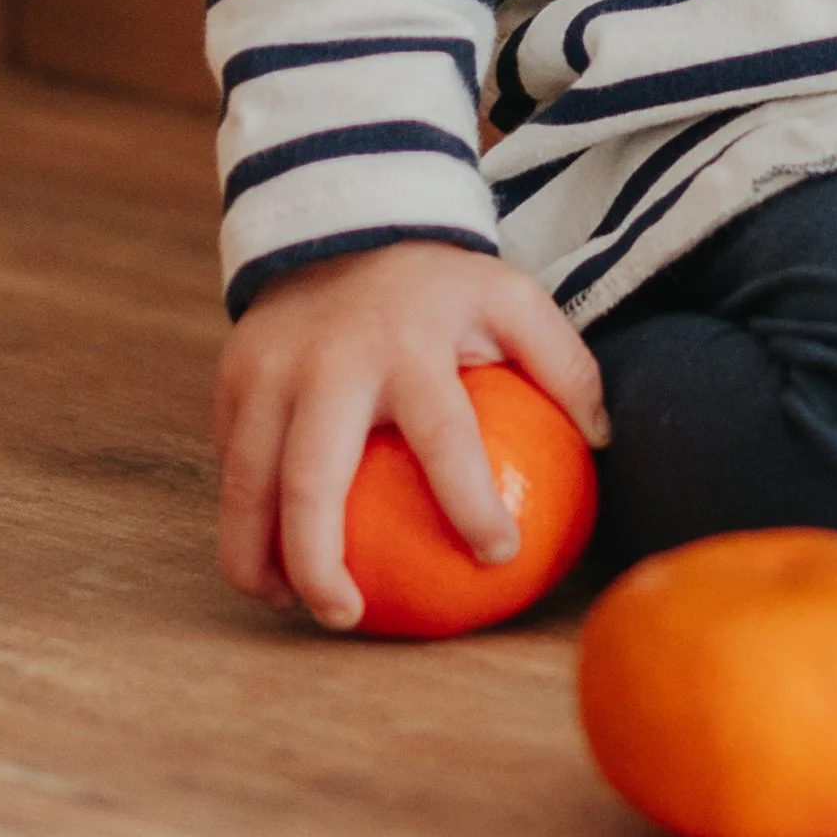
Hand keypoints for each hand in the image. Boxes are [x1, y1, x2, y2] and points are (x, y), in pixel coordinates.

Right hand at [213, 240, 607, 632]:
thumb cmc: (441, 285)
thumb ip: (562, 362)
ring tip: (294, 604)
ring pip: (248, 487)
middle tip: (348, 616)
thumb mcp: (512, 297)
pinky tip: (270, 560)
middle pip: (310, 481)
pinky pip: (231, 466)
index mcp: (410, 345)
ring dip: (261, 559)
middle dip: (319, 562)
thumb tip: (604, 440)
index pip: (443, 438)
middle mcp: (329, 363)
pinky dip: (244, 522)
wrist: (347, 220)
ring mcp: (269, 372)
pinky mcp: (232, 380)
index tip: (497, 555)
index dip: (470, 503)